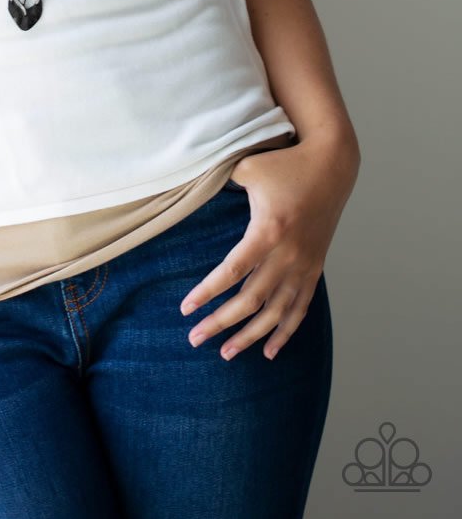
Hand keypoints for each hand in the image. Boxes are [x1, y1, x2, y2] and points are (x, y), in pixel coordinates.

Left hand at [179, 130, 358, 360]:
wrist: (332, 165)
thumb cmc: (284, 163)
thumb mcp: (247, 168)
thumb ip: (218, 181)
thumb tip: (192, 189)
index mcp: (268, 231)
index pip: (232, 272)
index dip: (208, 293)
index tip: (186, 308)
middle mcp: (288, 254)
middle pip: (251, 301)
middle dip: (221, 323)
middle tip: (194, 339)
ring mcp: (304, 265)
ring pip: (276, 313)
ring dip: (251, 336)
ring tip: (226, 354)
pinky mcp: (315, 268)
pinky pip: (300, 308)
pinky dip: (286, 331)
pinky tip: (270, 352)